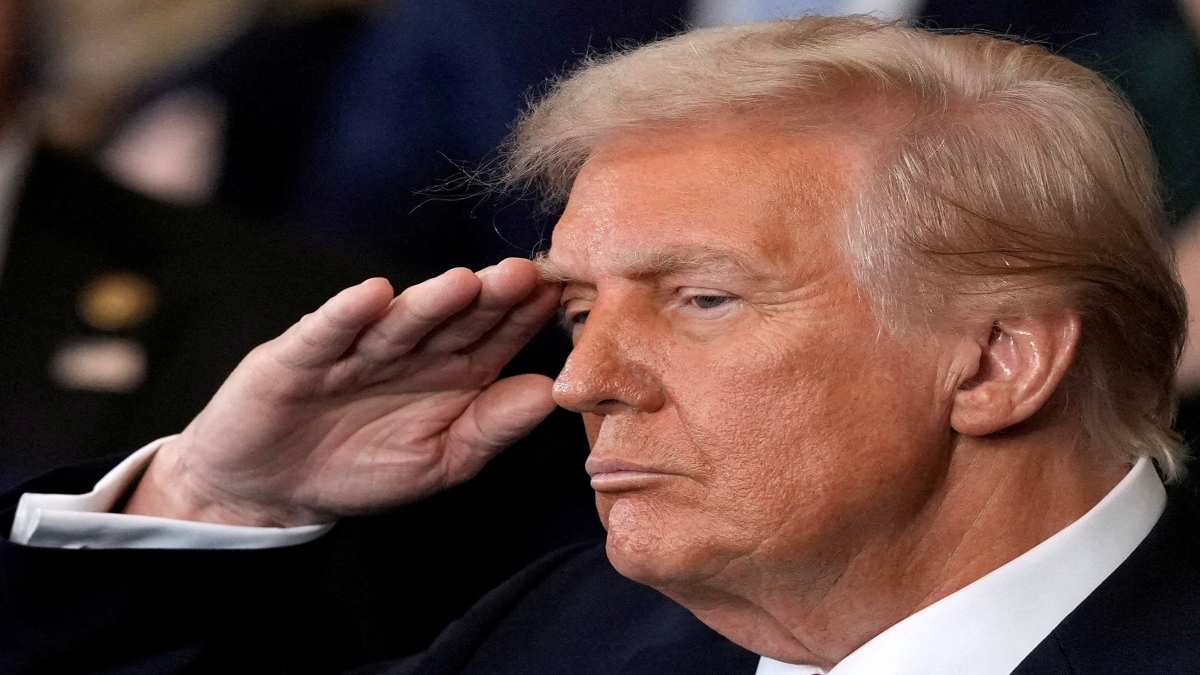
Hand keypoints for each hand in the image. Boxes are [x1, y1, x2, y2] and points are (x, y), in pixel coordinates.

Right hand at [124, 258, 561, 526]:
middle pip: (455, 319)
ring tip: (464, 282)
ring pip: (400, 321)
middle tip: (524, 274)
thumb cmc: (367, 468)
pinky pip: (327, 333)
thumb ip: (492, 427)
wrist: (274, 487)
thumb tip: (549, 393)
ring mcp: (356, 349)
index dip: (524, 319)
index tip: (558, 299)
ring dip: (429, 301)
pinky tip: (373, 295)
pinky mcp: (299, 356)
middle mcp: (411, 350)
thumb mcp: (443, 459)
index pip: (496, 339)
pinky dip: (347, 314)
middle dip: (488, 297)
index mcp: (453, 371)